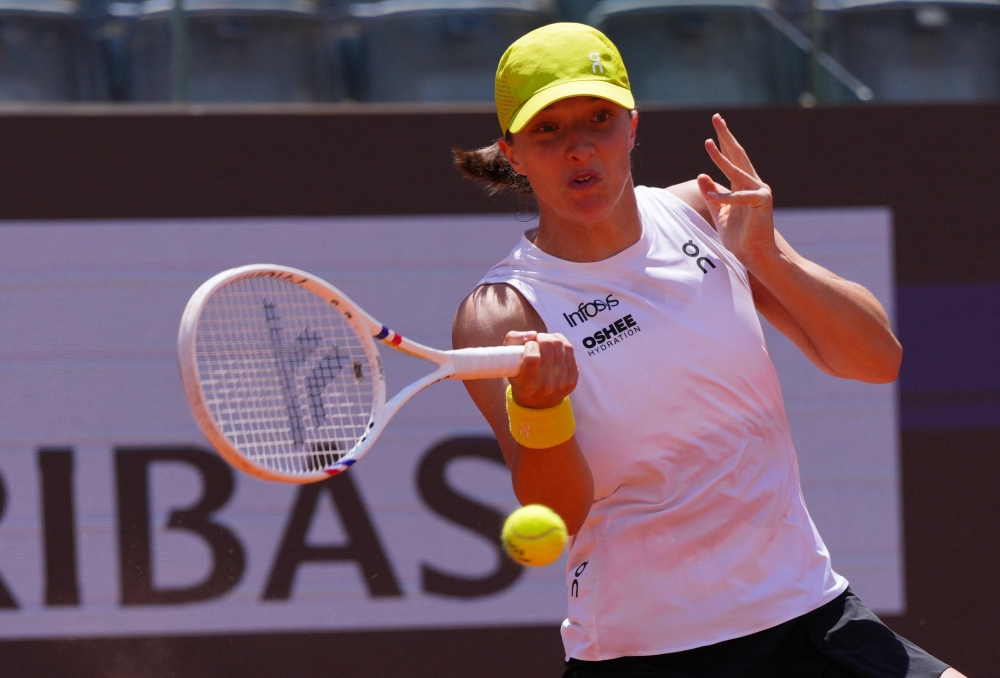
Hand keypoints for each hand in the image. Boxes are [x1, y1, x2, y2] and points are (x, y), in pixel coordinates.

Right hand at [503, 330, 577, 408]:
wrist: (538, 402)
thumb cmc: (519, 376)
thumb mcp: (507, 361)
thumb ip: (513, 340)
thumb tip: (533, 334)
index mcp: (526, 386)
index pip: (532, 359)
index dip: (530, 345)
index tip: (528, 345)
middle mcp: (546, 387)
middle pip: (548, 349)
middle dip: (542, 338)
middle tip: (537, 340)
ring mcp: (562, 383)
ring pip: (560, 346)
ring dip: (551, 338)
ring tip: (545, 342)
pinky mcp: (573, 378)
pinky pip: (570, 350)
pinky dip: (562, 341)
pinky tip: (554, 344)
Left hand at [696, 114, 777, 267]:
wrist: (754, 255)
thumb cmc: (738, 237)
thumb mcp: (719, 212)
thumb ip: (711, 194)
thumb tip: (701, 174)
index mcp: (743, 185)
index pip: (732, 159)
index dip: (723, 142)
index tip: (715, 126)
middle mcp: (753, 184)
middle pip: (738, 156)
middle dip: (726, 136)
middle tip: (716, 118)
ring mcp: (760, 192)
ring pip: (737, 172)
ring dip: (721, 158)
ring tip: (708, 143)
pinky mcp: (762, 204)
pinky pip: (739, 197)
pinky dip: (725, 196)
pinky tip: (711, 192)